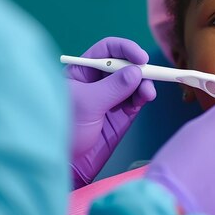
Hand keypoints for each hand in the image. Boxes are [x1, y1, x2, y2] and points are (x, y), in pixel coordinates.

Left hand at [67, 37, 155, 187]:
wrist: (65, 164)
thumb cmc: (65, 130)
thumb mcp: (87, 104)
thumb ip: (113, 87)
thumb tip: (136, 72)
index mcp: (82, 71)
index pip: (107, 49)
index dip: (126, 49)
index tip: (141, 58)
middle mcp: (97, 80)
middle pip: (124, 64)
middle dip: (139, 68)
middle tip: (149, 76)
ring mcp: (110, 96)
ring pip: (134, 81)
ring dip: (144, 84)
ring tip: (147, 94)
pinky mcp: (121, 112)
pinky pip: (137, 98)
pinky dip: (143, 96)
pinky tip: (143, 100)